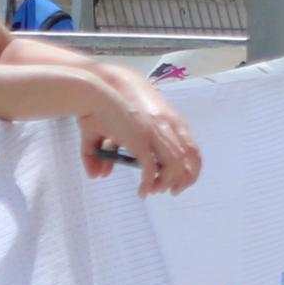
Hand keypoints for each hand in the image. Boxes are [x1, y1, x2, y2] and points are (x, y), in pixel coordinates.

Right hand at [80, 76, 202, 193]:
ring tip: (156, 191)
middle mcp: (164, 127)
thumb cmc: (100, 108)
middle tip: (174, 191)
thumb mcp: (104, 132)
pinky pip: (151, 169)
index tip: (182, 179)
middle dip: (184, 178)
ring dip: (167, 182)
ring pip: (174, 166)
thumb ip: (102, 154)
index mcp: (164, 121)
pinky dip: (149, 183)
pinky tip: (143, 192)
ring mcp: (153, 134)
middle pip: (189, 158)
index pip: (190, 146)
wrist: (93, 92)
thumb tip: (97, 175)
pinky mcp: (140, 141)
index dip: (190, 165)